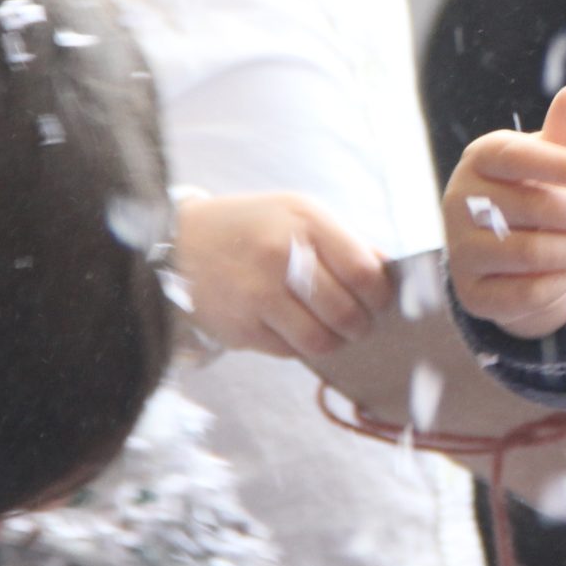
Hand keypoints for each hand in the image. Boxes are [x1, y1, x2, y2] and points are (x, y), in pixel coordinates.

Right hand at [175, 193, 388, 357]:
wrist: (179, 243)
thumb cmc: (252, 228)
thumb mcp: (298, 214)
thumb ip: (343, 241)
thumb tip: (386, 274)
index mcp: (305, 221)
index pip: (363, 271)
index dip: (379, 295)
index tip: (379, 302)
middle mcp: (281, 255)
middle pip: (345, 311)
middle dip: (360, 325)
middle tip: (358, 325)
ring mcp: (257, 293)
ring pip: (319, 340)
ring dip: (333, 342)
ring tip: (331, 332)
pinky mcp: (239, 326)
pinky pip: (288, 351)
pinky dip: (298, 346)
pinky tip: (291, 328)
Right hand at [442, 86, 565, 339]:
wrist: (516, 259)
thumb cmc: (541, 193)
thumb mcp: (556, 162)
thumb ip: (565, 134)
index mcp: (481, 158)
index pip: (519, 156)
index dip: (565, 166)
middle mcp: (459, 200)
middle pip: (532, 207)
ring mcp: (460, 249)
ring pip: (528, 253)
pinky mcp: (471, 293)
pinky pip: (523, 294)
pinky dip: (558, 284)